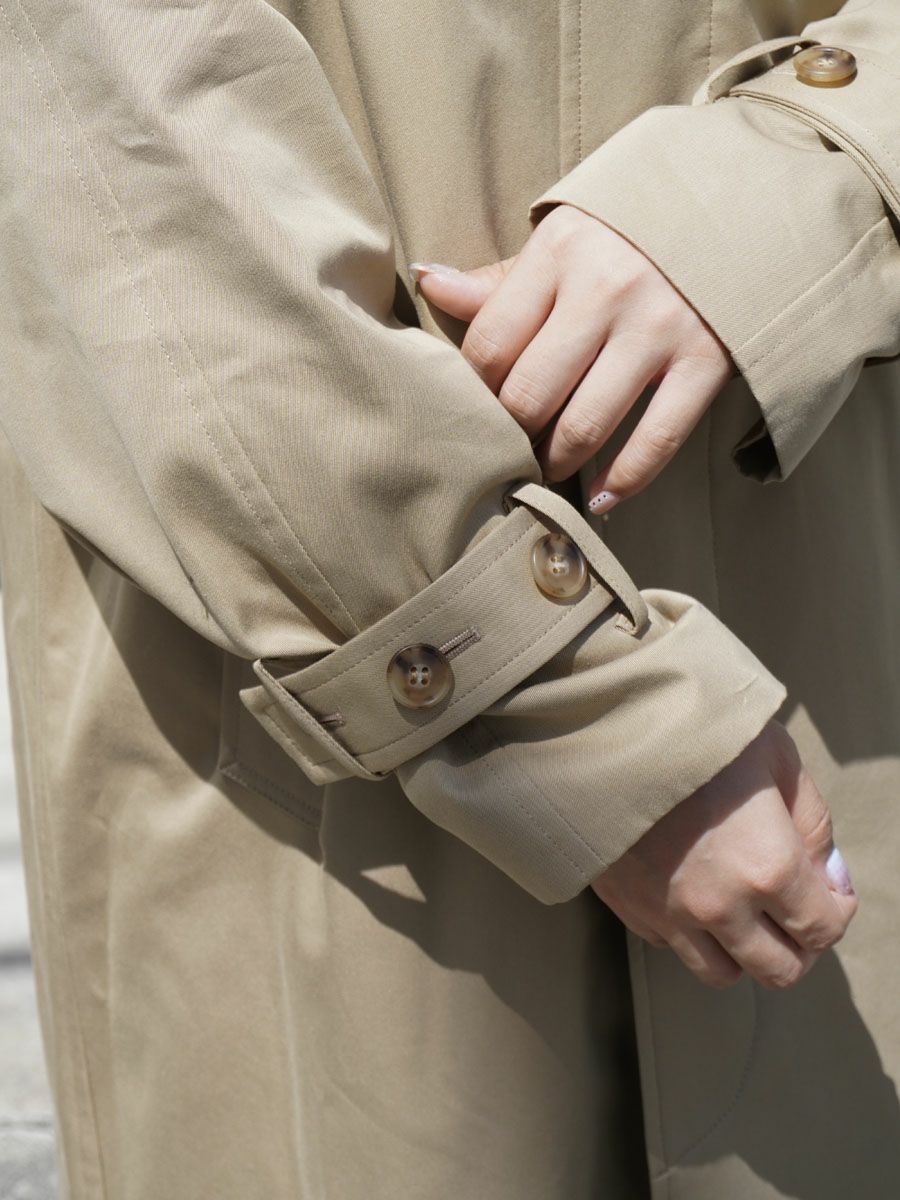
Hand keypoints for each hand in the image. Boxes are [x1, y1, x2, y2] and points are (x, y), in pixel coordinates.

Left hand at [411, 204, 732, 512]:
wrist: (746, 197)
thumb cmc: (635, 230)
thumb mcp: (567, 238)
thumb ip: (502, 278)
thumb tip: (428, 283)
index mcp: (561, 251)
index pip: (490, 344)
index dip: (475, 391)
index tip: (479, 408)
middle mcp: (606, 288)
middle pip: (529, 393)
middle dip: (512, 434)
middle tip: (512, 447)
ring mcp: (659, 327)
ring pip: (584, 425)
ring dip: (556, 463)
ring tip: (547, 470)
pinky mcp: (707, 360)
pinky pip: (656, 440)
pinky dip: (624, 481)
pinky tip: (601, 498)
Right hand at [590, 721, 857, 989]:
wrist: (604, 724)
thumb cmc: (696, 730)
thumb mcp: (775, 757)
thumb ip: (811, 823)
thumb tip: (825, 874)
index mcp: (768, 866)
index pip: (822, 929)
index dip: (836, 910)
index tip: (830, 888)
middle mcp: (720, 905)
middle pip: (779, 970)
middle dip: (798, 946)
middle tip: (794, 911)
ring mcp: (669, 912)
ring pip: (720, 973)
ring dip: (742, 950)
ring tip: (742, 911)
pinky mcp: (629, 907)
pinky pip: (670, 945)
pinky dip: (689, 932)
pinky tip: (691, 889)